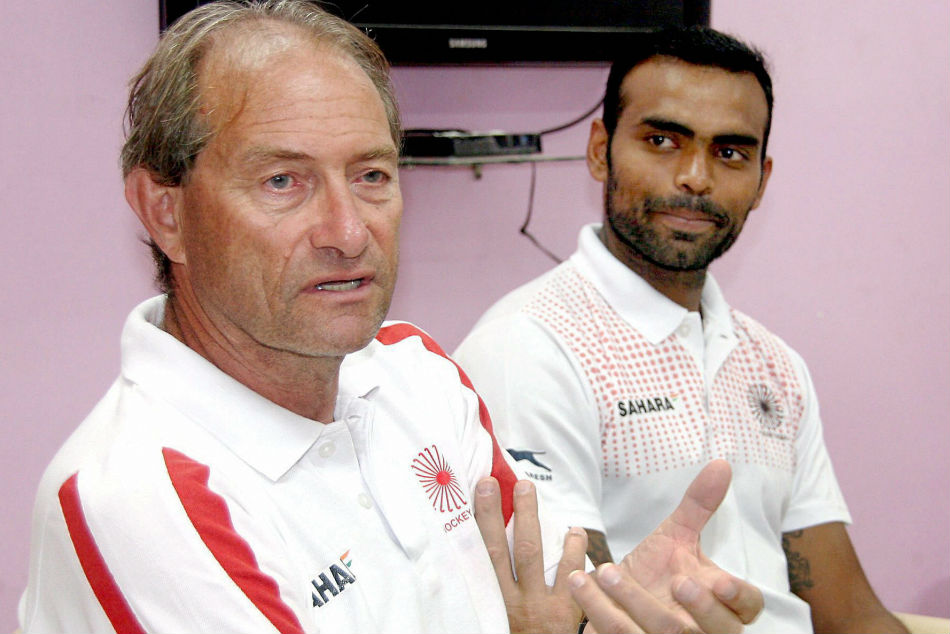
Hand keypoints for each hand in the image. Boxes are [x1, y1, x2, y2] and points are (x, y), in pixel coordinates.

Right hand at [474, 477, 586, 633]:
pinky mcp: (567, 612)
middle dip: (496, 513)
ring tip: (526, 489)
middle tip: (495, 481)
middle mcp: (512, 601)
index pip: (479, 557)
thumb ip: (490, 593)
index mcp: (491, 602)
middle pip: (501, 549)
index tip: (474, 493)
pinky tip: (574, 531)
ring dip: (530, 519)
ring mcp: (540, 605)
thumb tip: (477, 558)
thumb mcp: (493, 619)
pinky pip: (571, 575)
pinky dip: (573, 551)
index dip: (476, 524)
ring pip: (532, 554)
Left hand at [569, 460, 761, 632]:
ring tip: (605, 570)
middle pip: (716, 631)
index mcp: (720, 602)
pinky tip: (581, 583)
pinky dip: (600, 611)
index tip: (717, 580)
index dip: (738, 598)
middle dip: (699, 608)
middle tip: (676, 581)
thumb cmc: (657, 572)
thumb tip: (721, 464)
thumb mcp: (676, 536)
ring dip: (632, 601)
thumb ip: (698, 505)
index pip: (748, 607)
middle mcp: (701, 630)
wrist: (615, 599)